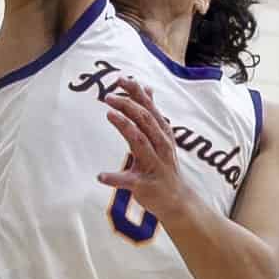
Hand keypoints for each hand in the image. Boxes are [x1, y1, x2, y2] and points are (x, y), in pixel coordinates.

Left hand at [99, 78, 187, 224]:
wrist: (177, 200)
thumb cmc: (164, 165)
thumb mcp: (162, 137)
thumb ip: (152, 113)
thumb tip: (147, 88)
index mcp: (162, 133)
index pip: (149, 108)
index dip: (135, 93)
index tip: (120, 79)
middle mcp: (160, 146)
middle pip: (144, 121)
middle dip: (127, 105)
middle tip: (108, 96)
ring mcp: (154, 165)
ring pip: (140, 142)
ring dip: (125, 127)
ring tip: (109, 115)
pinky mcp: (145, 185)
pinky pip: (129, 180)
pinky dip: (114, 178)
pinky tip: (101, 176)